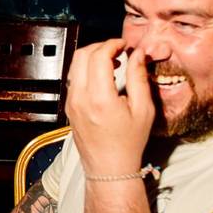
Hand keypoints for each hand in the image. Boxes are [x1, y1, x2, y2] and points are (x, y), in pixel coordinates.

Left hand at [64, 39, 154, 178]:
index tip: (124, 45)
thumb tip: (137, 54)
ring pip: (75, 65)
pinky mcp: (69, 107)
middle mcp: (80, 98)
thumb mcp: (143, 110)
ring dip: (92, 57)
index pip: (98, 56)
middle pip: (82, 55)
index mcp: (99, 98)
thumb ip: (139, 78)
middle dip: (101, 46)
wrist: (109, 168)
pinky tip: (103, 77)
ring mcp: (71, 102)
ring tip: (112, 62)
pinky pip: (74, 79)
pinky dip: (86, 70)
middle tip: (118, 50)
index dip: (112, 44)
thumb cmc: (128, 143)